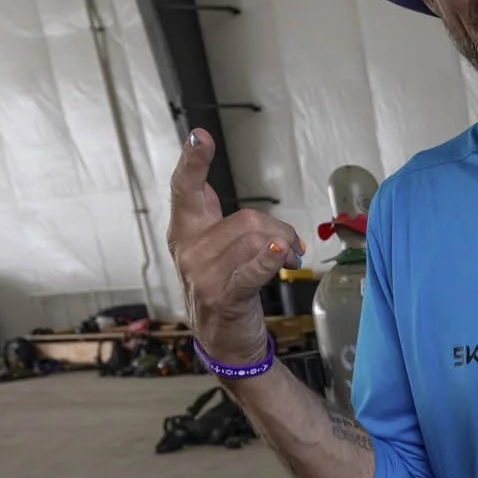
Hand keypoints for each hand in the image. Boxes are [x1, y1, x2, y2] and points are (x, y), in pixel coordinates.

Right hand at [167, 129, 303, 366]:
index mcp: (185, 232)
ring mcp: (203, 275)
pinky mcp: (223, 296)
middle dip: (279, 230)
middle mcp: (189, 251)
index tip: (200, 135)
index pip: (184, 189)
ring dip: (285, 246)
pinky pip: (253, 269)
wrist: (222, 341)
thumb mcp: (209, 249)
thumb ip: (206, 216)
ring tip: (293, 258)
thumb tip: (203, 180)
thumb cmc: (222, 288)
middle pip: (245, 219)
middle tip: (293, 245)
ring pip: (254, 240)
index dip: (192, 161)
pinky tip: (283, 255)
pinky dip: (270, 259)